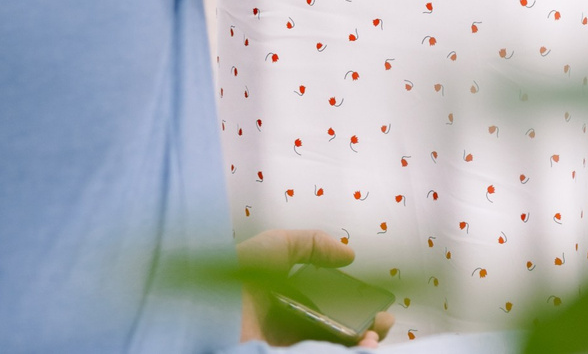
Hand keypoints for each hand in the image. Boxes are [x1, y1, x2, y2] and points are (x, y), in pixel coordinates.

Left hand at [236, 229, 395, 347]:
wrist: (206, 308)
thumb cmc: (234, 275)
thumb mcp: (276, 246)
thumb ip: (311, 244)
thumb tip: (349, 254)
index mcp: (292, 305)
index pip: (335, 315)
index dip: (360, 313)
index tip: (379, 311)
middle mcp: (292, 331)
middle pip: (341, 337)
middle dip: (368, 332)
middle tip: (381, 326)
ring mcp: (290, 348)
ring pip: (335, 350)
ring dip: (361, 346)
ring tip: (371, 339)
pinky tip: (359, 348)